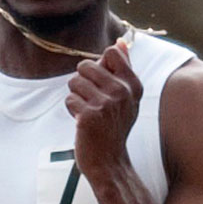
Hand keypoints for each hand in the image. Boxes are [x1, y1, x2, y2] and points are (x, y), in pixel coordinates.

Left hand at [65, 38, 142, 178]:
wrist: (110, 161)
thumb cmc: (114, 125)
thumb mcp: (127, 97)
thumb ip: (123, 68)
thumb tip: (120, 42)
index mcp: (133, 84)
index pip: (111, 53)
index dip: (99, 65)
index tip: (102, 84)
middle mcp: (122, 92)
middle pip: (86, 65)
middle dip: (82, 82)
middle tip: (92, 101)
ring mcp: (106, 104)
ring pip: (74, 81)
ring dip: (76, 96)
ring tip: (87, 111)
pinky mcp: (88, 115)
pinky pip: (69, 98)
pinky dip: (72, 109)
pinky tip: (82, 122)